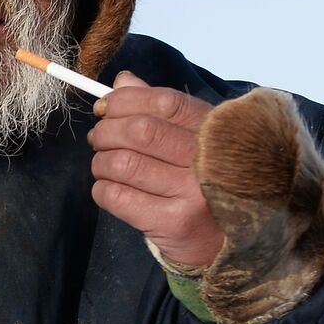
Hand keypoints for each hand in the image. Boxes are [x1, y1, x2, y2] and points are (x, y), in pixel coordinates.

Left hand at [87, 71, 224, 268]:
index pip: (165, 102)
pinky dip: (102, 189)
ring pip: (122, 163)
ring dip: (100, 163)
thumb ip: (160, 110)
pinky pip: (116, 196)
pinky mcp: (173, 222)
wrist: (224, 242)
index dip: (125, 101)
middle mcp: (209, 161)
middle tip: (99, 139)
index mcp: (216, 133)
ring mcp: (193, 193)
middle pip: (139, 131)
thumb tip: (122, 81)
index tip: (104, 108)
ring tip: (105, 167)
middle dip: (106, 132)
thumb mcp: (191, 141)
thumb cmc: (201, 183)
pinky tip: (111, 189)